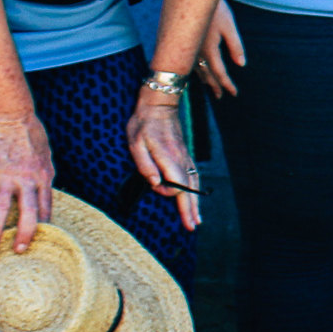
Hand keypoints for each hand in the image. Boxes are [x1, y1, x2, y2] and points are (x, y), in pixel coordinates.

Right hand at [0, 117, 56, 250]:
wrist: (13, 118)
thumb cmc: (32, 137)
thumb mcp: (46, 158)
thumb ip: (43, 177)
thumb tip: (45, 194)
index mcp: (43, 178)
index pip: (47, 207)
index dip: (44, 224)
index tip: (42, 239)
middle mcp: (26, 180)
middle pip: (29, 212)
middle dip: (24, 233)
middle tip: (20, 250)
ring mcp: (6, 176)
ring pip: (1, 207)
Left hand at [123, 92, 202, 230]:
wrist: (160, 104)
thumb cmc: (143, 123)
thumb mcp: (135, 142)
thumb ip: (144, 164)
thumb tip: (154, 183)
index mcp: (169, 158)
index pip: (176, 185)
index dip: (167, 193)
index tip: (155, 188)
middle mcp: (182, 160)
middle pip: (189, 189)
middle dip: (190, 209)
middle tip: (192, 227)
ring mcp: (185, 158)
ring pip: (194, 184)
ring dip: (195, 203)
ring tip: (196, 219)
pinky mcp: (185, 155)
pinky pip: (193, 177)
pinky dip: (195, 191)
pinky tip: (195, 197)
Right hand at [194, 0, 244, 98]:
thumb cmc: (215, 9)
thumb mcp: (229, 26)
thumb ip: (235, 46)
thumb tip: (241, 64)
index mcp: (209, 50)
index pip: (219, 73)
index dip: (227, 84)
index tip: (234, 93)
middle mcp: (196, 52)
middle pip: (206, 74)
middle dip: (214, 85)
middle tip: (220, 96)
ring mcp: (188, 48)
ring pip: (196, 69)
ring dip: (204, 79)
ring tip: (210, 87)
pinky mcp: (183, 42)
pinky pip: (189, 62)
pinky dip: (195, 70)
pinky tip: (198, 70)